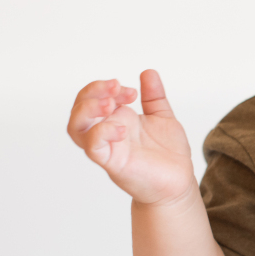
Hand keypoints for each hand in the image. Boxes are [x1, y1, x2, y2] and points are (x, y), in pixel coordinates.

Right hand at [67, 69, 196, 205]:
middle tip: (117, 89)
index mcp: (116, 119)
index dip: (106, 87)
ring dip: (88, 110)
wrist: (178, 183)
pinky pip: (93, 148)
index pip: (92, 97)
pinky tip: (121, 128)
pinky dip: (101, 133)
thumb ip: (154, 97)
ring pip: (76, 128)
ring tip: (111, 103)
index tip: (132, 91)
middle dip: (92, 92)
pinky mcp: (112, 164)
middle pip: (78, 109)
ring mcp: (108, 148)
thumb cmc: (168, 154)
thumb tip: (148, 72)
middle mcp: (107, 132)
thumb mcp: (163, 117)